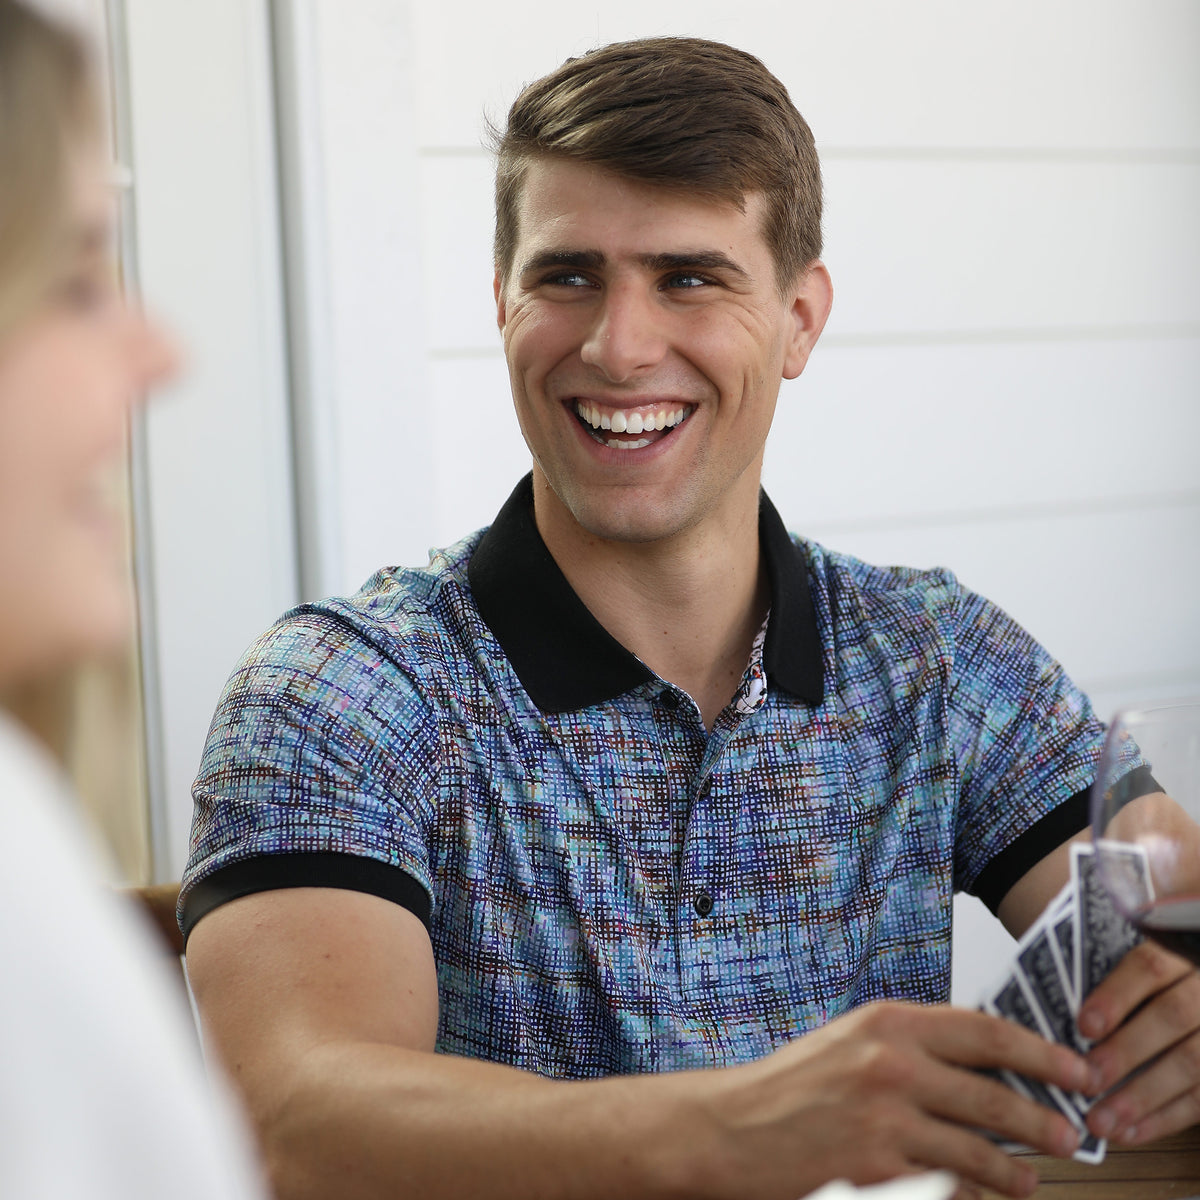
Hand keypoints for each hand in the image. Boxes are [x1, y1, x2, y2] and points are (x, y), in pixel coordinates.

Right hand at [703, 1001, 1088, 1199]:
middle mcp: (891, 1063)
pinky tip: (980, 1196)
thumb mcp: (853, 1043)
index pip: (985, 1030)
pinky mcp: (877, 1170)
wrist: (732, 1128)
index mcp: (888, 1022)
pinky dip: (969, 1194)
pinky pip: (945, 1186)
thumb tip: (984, 1069)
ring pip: (977, 1148)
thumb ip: (912, 1049)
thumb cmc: (791, 1085)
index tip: (1077, 1070)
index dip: (1041, 1052)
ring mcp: (885, 1118)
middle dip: (1042, 1118)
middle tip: (1073, 1134)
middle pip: (993, 1092)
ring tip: (1031, 1180)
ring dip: (1014, 1168)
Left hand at [1080, 941, 1199, 1144]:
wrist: (1183, 999)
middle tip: (1087, 1079)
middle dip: (1126, 1052)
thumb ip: (1098, 979)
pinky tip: (1130, 1133)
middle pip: (1172, 1016)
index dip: (1116, 996)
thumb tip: (1051, 1013)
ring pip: (1192, 1063)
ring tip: (1101, 1120)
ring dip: (1143, 1097)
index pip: (1149, 966)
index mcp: (1178, 952)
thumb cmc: (1138, 988)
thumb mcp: (1124, 967)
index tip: (1084, 1026)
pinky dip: (1165, 1119)